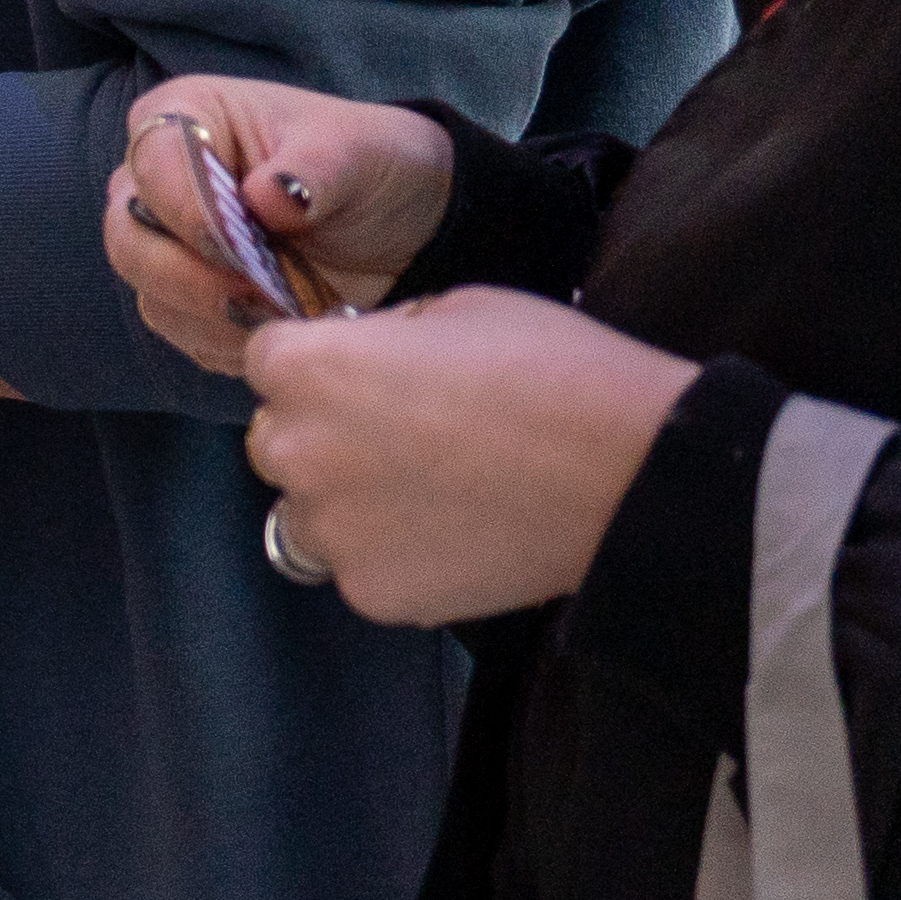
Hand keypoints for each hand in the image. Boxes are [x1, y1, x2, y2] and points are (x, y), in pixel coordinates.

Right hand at [107, 81, 459, 381]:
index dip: (189, 208)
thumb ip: (315, 168)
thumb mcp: (357, 152)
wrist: (397, 222)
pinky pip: (182, 331)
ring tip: (286, 311)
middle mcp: (158, 182)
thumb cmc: (366, 164)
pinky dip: (229, 338)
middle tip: (258, 293)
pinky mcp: (182, 299)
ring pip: (150, 292)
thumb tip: (268, 197)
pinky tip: (278, 323)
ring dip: (216, 314)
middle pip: (128, 238)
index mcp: (186, 118)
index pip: (153, 161)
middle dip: (189, 276)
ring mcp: (165, 245)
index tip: (242, 242)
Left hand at [233, 290, 687, 625]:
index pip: (266, 361)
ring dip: (350, 503)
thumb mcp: (457, 309)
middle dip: (322, 435)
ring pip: (309, 514)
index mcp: (308, 370)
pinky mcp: (370, 591)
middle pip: (276, 441)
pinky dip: (395, 555)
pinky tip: (458, 535)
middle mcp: (295, 451)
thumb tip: (358, 353)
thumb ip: (381, 335)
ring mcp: (329, 530)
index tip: (363, 375)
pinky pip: (359, 567)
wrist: (633, 470)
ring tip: (437, 493)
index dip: (316, 365)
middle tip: (406, 439)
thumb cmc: (556, 370)